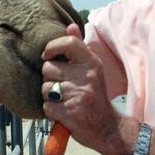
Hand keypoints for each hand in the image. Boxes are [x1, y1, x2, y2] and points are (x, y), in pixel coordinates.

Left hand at [41, 24, 122, 154]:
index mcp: (92, 63)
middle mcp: (87, 77)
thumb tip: (70, 26)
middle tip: (61, 87)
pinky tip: (63, 112)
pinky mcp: (71, 113)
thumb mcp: (92, 70)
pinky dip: (51, 112)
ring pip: (45, 88)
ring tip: (64, 100)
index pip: (69, 44)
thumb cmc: (95, 97)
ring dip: (49, 96)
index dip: (52, 47)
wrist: (108, 129)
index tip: (47, 55)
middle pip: (48, 68)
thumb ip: (79, 48)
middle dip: (49, 78)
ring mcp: (79, 95)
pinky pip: (47, 106)